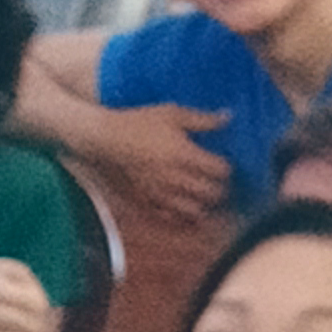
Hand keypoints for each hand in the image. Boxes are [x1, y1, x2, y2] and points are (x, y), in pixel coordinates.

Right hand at [76, 101, 234, 224]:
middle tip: (216, 185)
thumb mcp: (172, 113)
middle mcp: (175, 176)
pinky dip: (179, 216)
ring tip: (201, 199)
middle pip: (210, 193)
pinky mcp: (144, 201)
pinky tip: (181, 209)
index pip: (219, 170)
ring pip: (192, 210)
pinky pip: (168, 217)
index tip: (221, 166)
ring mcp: (159, 192)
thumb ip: (202, 119)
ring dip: (201, 206)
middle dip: (218, 189)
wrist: (104, 138)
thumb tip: (227, 117)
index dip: (225, 169)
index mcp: (185, 154)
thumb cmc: (138, 122)